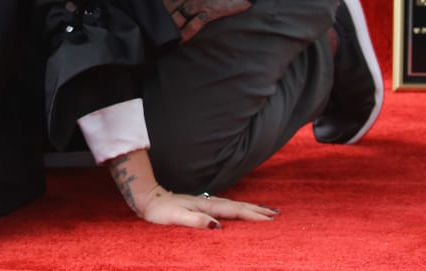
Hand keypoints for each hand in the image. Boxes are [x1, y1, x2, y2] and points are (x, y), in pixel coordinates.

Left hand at [136, 188, 278, 227]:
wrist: (149, 199)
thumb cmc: (161, 211)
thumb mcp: (176, 218)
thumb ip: (196, 221)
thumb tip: (217, 226)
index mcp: (206, 205)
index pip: (234, 211)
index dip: (252, 215)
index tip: (269, 219)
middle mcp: (208, 202)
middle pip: (238, 206)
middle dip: (257, 210)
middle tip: (276, 214)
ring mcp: (206, 202)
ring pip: (234, 206)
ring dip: (251, 208)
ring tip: (267, 211)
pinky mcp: (202, 205)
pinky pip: (227, 208)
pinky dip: (238, 209)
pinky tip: (241, 211)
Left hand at [154, 0, 248, 41]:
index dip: (157, 0)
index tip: (153, 7)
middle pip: (167, 6)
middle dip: (160, 15)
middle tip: (153, 24)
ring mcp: (198, 1)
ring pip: (177, 17)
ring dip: (170, 26)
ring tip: (163, 35)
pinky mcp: (210, 11)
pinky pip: (195, 25)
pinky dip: (186, 33)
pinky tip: (180, 40)